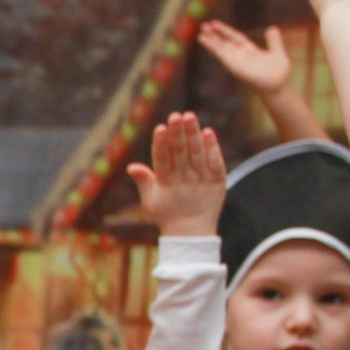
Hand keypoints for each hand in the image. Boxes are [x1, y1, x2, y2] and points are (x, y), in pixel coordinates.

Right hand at [128, 112, 227, 237]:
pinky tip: (208, 131)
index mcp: (166, 185)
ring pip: (197, 154)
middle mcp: (184, 181)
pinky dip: (212, 148)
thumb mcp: (151, 201)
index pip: (162, 160)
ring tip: (190, 116)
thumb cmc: (168, 215)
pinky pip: (216, 163)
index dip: (161, 144)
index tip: (161, 127)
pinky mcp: (218, 183)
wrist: (192, 234)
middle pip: (180, 153)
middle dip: (178, 134)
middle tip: (177, 115)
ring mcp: (202, 181)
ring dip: (194, 134)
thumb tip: (131, 166)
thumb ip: (144, 181)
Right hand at [197, 19, 291, 94]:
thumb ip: (273, 41)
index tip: (215, 23)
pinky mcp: (234, 66)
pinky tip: (206, 41)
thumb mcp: (277, 51)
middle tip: (203, 26)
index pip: (235, 38)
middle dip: (214, 35)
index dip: (225, 31)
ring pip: (221, 49)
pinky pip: (222, 55)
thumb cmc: (280, 73)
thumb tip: (272, 28)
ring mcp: (237, 61)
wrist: (279, 85)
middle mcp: (241, 56)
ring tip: (200, 33)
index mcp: (249, 51)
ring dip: (210, 41)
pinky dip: (213, 48)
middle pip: (225, 43)